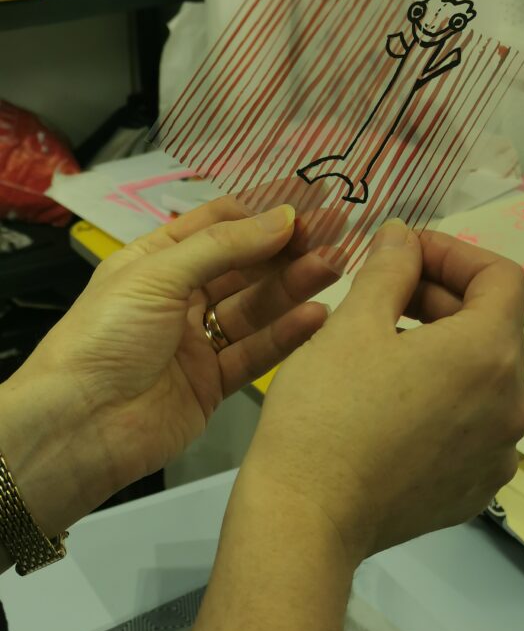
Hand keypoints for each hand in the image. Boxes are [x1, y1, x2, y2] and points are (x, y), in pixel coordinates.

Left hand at [0, 199, 336, 537]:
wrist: (80, 427)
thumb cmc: (106, 337)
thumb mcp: (158, 274)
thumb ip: (224, 246)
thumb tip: (284, 217)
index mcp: (156, 260)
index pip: (217, 225)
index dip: (261, 213)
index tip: (307, 204)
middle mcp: (180, 296)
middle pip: (244, 266)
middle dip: (288, 248)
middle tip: (335, 234)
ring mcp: (198, 341)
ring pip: (256, 307)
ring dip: (295, 285)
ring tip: (335, 267)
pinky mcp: (214, 383)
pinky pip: (257, 351)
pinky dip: (287, 334)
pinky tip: (318, 314)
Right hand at [239, 221, 523, 563]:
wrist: (305, 520)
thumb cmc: (326, 411)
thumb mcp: (353, 323)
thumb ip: (391, 267)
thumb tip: (404, 236)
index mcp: (491, 355)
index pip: (502, 278)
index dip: (455, 253)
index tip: (405, 254)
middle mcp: (514, 405)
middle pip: (495, 326)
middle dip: (444, 297)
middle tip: (384, 294)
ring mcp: (499, 454)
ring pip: (484, 376)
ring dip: (443, 347)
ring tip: (384, 348)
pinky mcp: (477, 489)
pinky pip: (474, 424)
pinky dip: (445, 398)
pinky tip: (394, 403)